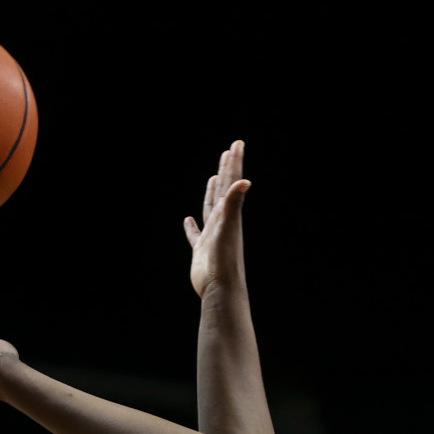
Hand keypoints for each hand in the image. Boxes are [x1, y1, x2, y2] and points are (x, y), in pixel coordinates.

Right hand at [184, 140, 249, 298]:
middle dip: (227, 170)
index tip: (237, 144)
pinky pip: (195, 235)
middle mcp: (222, 221)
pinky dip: (191, 227)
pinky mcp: (201, 251)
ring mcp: (212, 236)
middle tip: (230, 151)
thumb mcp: (229, 227)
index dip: (234, 162)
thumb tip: (245, 181)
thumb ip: (234, 203)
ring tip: (213, 178)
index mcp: (228, 213)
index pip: (231, 182)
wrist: (221, 290)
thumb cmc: (225, 260)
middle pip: (224, 189)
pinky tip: (188, 220)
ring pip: (211, 208)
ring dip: (212, 192)